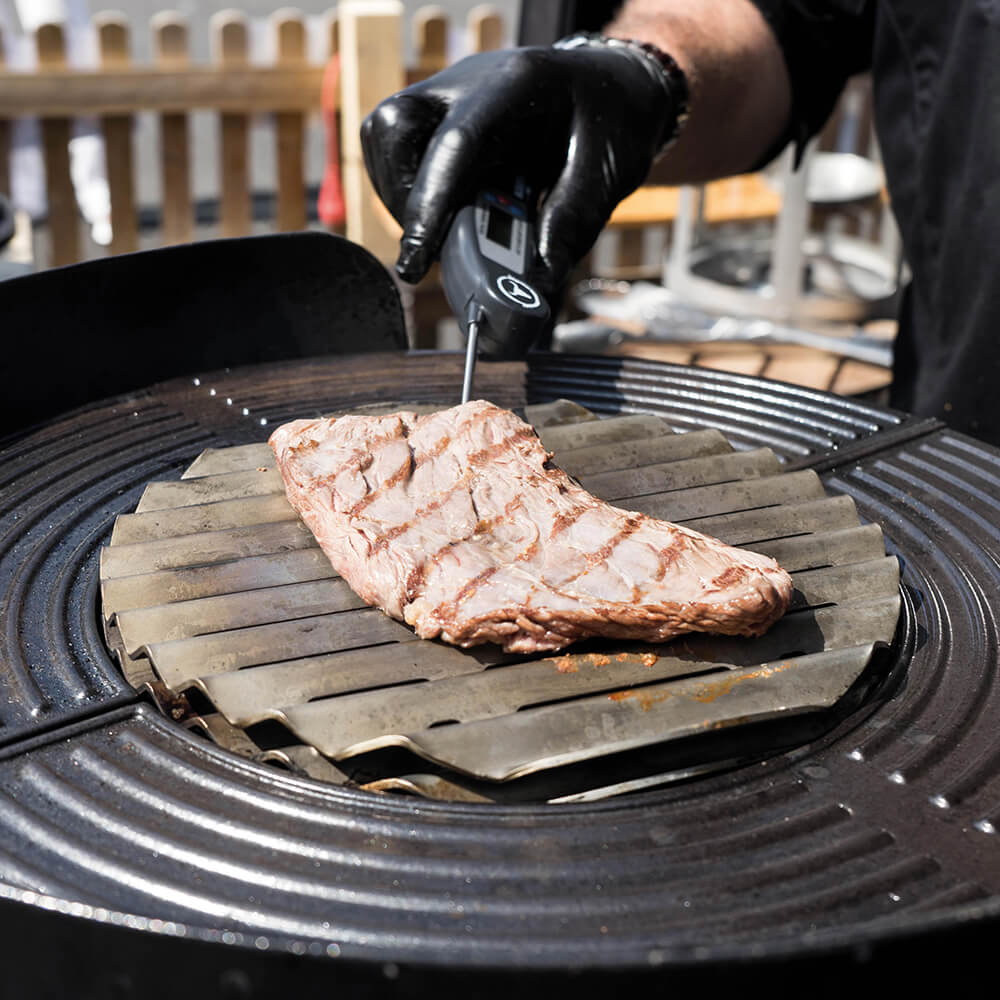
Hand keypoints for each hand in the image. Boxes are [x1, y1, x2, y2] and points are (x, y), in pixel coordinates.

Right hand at [361, 37, 687, 299]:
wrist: (612, 85)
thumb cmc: (612, 121)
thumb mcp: (608, 173)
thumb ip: (571, 223)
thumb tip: (539, 281)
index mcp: (517, 85)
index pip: (455, 144)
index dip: (430, 206)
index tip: (417, 262)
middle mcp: (469, 83)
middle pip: (396, 128)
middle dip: (405, 197)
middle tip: (434, 245)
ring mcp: (448, 97)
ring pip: (387, 139)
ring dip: (403, 197)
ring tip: (445, 232)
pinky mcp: (439, 118)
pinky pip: (400, 152)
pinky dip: (412, 192)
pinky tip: (448, 214)